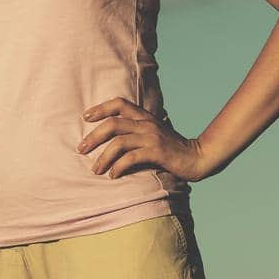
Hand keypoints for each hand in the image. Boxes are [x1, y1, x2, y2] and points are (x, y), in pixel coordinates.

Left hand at [78, 98, 215, 181]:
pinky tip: (112, 175)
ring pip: (119, 142)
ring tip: (95, 169)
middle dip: (93, 137)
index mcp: (144, 117)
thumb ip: (136, 131)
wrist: (198, 158)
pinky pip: (131, 157)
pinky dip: (118, 166)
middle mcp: (146, 124)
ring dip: (103, 156)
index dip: (100, 108)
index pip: (119, 103)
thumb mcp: (153, 134)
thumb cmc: (171, 149)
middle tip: (80, 149)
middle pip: (112, 124)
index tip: (85, 117)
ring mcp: (152, 137)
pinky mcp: (157, 152)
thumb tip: (110, 137)